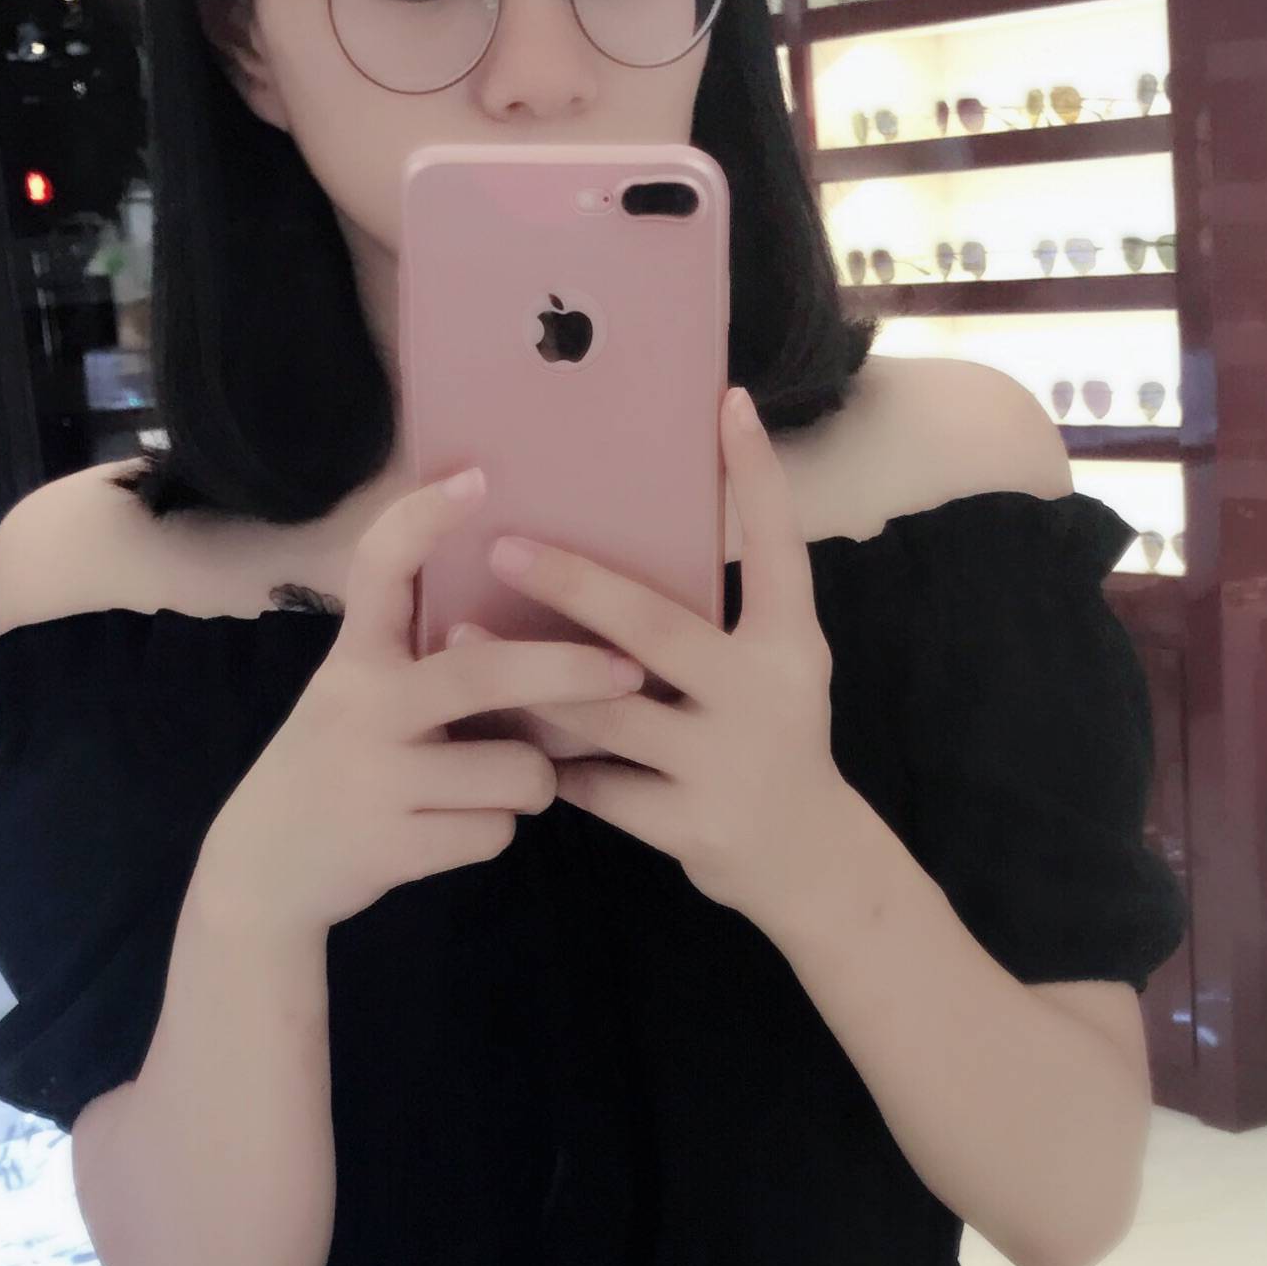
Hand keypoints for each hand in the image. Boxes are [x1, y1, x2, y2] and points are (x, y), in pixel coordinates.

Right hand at [195, 467, 646, 938]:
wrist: (265, 870)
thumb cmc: (342, 769)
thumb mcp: (359, 701)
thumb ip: (427, 670)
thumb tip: (552, 650)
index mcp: (354, 658)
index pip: (379, 567)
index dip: (423, 518)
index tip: (476, 477)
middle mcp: (362, 706)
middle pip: (487, 673)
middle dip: (570, 673)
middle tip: (628, 672)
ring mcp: (378, 778)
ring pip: (517, 769)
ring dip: (531, 782)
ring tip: (494, 787)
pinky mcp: (395, 844)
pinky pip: (497, 830)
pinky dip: (492, 832)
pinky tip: (449, 830)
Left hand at [494, 388, 853, 935]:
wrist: (806, 863)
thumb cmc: (772, 739)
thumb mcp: (774, 666)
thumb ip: (723, 612)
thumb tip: (642, 519)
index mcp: (791, 646)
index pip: (780, 546)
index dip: (756, 476)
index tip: (724, 402)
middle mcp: (762, 696)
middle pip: (656, 629)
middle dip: (575, 586)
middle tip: (502, 546)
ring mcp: (723, 764)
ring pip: (604, 714)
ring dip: (526, 677)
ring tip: (460, 640)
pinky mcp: (689, 825)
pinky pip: (596, 786)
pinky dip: (549, 758)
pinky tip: (496, 732)